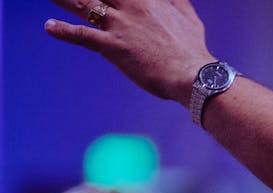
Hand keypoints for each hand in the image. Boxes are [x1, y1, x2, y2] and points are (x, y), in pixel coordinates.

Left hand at [45, 0, 214, 104]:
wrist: (193, 75)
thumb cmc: (192, 49)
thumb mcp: (188, 18)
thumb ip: (177, 2)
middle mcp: (131, 6)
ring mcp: (120, 25)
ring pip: (83, 5)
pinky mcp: (113, 46)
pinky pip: (82, 36)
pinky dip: (63, 32)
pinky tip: (49, 27)